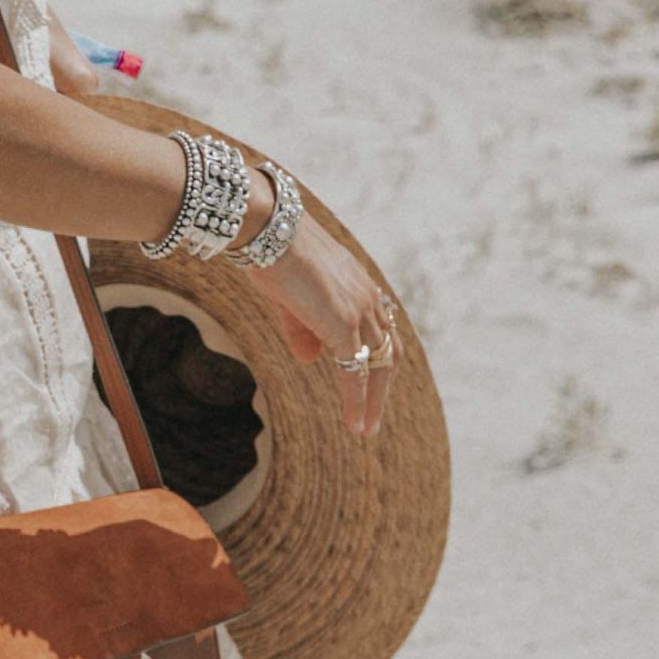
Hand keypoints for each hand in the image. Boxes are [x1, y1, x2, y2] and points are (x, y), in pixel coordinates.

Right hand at [262, 214, 397, 438]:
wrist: (269, 229)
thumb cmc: (273, 253)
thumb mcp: (290, 296)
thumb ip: (303, 329)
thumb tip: (310, 360)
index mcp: (360, 285)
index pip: (383, 328)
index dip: (378, 357)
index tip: (372, 380)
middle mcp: (367, 298)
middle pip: (389, 352)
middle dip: (382, 387)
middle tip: (373, 416)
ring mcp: (358, 312)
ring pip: (377, 367)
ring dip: (373, 401)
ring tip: (365, 429)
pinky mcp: (343, 326)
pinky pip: (355, 374)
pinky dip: (357, 402)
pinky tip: (354, 424)